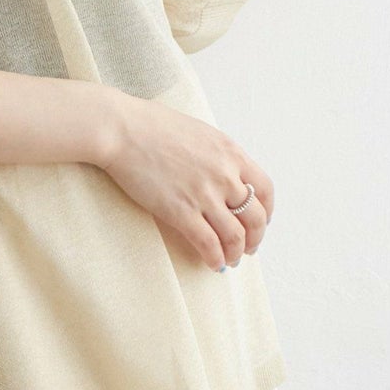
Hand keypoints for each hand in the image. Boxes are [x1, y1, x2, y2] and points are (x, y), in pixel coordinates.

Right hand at [98, 96, 273, 271]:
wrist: (122, 130)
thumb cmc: (152, 126)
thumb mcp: (200, 132)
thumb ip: (218, 155)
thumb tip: (224, 175)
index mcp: (231, 153)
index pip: (265, 189)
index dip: (267, 211)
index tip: (261, 221)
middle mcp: (225, 175)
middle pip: (255, 217)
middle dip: (255, 238)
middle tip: (248, 247)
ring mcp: (204, 195)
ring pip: (235, 236)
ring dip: (235, 253)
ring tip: (230, 260)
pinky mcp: (181, 211)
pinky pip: (208, 244)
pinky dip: (215, 258)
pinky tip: (212, 263)